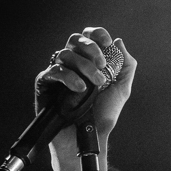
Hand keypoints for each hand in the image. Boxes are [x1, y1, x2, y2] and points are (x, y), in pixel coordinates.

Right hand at [35, 27, 136, 170]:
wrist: (90, 136)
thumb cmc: (103, 114)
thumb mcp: (121, 89)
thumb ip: (125, 66)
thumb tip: (119, 42)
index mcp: (89, 61)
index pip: (89, 37)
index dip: (97, 35)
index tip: (107, 42)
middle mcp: (72, 64)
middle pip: (75, 40)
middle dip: (91, 48)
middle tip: (103, 65)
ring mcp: (57, 73)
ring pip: (65, 54)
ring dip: (84, 67)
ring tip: (96, 84)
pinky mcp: (45, 85)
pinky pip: (53, 72)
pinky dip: (68, 77)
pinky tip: (80, 88)